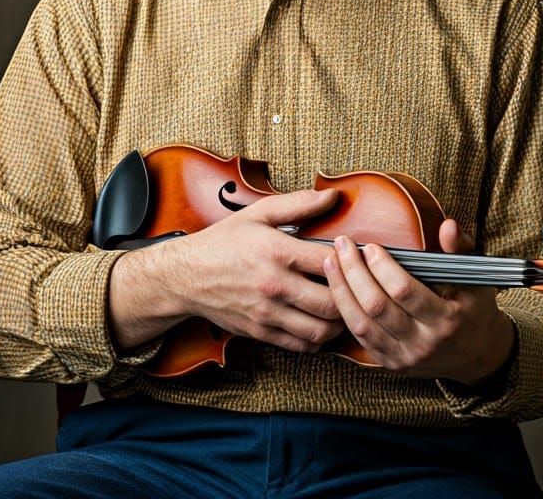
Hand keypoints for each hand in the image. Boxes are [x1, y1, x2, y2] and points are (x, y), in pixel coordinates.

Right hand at [108, 188, 344, 353]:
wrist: (187, 275)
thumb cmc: (225, 241)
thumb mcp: (259, 214)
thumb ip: (298, 204)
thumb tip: (332, 197)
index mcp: (277, 252)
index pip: (329, 261)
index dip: (349, 260)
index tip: (354, 257)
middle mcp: (274, 285)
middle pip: (331, 302)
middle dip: (349, 296)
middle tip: (355, 288)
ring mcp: (267, 313)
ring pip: (319, 331)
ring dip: (337, 323)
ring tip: (341, 307)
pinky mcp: (260, 332)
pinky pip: (300, 346)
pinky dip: (317, 339)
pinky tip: (319, 322)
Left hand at [322, 218, 514, 384]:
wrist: (477, 358)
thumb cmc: (474, 310)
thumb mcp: (475, 279)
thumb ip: (459, 250)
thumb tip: (447, 225)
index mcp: (446, 320)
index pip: (404, 291)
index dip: (382, 267)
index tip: (370, 246)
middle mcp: (423, 343)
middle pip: (377, 306)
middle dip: (354, 272)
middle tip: (341, 244)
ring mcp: (404, 357)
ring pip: (361, 324)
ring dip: (341, 290)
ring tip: (330, 262)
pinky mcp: (390, 364)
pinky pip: (359, 337)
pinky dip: (344, 311)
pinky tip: (336, 287)